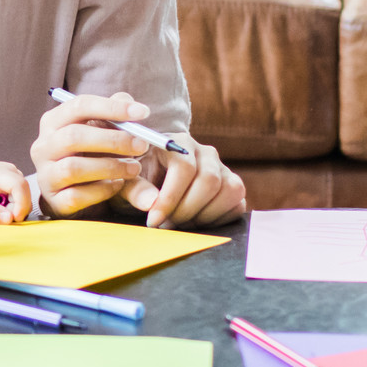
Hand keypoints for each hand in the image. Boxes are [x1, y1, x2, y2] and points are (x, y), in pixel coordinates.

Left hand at [0, 161, 29, 223]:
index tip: (14, 219)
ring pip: (23, 193)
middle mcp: (5, 169)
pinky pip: (18, 194)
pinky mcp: (7, 179)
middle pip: (24, 190)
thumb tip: (10, 219)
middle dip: (16, 208)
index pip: (19, 185)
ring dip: (13, 206)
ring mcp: (8, 172)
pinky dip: (11, 204)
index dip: (21, 204)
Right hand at [29, 92, 149, 217]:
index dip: (112, 107)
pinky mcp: (54, 200)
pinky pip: (77, 195)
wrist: (71, 191)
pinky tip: (118, 185)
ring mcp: (45, 175)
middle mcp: (43, 146)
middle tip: (142, 145)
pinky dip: (103, 190)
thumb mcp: (99, 131)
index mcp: (53, 122)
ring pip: (73, 168)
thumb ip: (114, 116)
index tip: (143, 112)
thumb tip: (129, 102)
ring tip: (135, 168)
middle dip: (113, 140)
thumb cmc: (89, 154)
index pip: (79, 106)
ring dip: (110, 167)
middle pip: (73, 136)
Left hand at [120, 136, 248, 229]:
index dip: (170, 198)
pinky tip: (195, 221)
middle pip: (209, 181)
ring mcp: (223, 169)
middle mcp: (205, 152)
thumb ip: (136, 190)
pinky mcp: (233, 186)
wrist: (154, 178)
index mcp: (177, 143)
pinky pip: (238, 205)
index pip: (184, 167)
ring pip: (230, 191)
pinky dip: (218, 220)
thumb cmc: (139, 177)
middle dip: (186, 210)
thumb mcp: (129, 181)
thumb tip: (152, 204)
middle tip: (167, 224)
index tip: (154, 219)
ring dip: (204, 215)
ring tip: (180, 223)